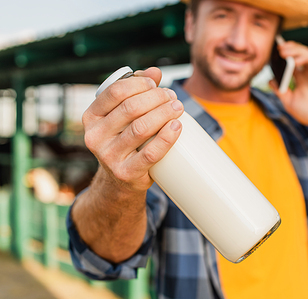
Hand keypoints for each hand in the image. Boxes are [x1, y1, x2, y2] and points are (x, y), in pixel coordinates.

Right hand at [82, 67, 183, 192]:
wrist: (121, 180)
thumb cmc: (125, 139)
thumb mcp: (123, 116)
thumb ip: (136, 91)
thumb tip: (155, 71)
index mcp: (91, 117)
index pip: (115, 91)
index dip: (140, 84)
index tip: (156, 85)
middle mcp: (95, 136)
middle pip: (131, 108)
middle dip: (156, 98)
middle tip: (172, 97)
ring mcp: (109, 157)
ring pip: (141, 128)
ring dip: (164, 114)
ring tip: (178, 108)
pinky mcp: (126, 173)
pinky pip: (150, 154)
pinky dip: (166, 138)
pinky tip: (177, 126)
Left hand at [269, 41, 307, 129]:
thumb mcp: (289, 101)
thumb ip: (280, 90)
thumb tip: (269, 80)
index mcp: (301, 78)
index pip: (291, 62)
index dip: (282, 57)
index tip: (272, 53)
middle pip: (298, 55)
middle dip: (288, 49)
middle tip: (277, 47)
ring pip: (306, 54)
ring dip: (294, 50)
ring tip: (283, 51)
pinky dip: (304, 58)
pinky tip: (294, 60)